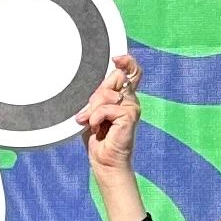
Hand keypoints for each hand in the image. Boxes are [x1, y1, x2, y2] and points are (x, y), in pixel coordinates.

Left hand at [77, 53, 144, 220]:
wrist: (104, 162)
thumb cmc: (97, 138)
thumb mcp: (93, 112)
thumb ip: (97, 97)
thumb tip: (96, 86)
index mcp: (123, 97)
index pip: (132, 72)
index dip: (127, 62)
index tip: (116, 58)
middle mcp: (131, 100)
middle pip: (116, 77)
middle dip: (97, 93)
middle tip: (88, 111)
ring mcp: (132, 108)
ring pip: (108, 93)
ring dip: (93, 108)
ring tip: (90, 122)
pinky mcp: (130, 117)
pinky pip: (107, 107)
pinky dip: (96, 116)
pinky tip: (96, 127)